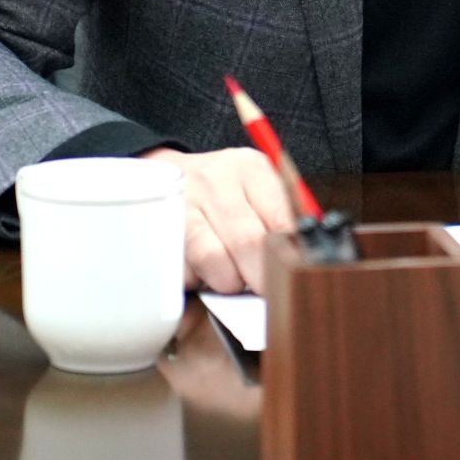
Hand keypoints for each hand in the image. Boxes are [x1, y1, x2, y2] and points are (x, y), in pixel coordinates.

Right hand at [141, 146, 293, 293]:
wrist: (173, 175)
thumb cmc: (225, 192)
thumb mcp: (258, 189)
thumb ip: (280, 220)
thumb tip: (299, 261)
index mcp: (250, 169)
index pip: (281, 220)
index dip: (288, 258)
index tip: (291, 278)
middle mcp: (216, 181)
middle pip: (249, 242)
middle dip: (260, 278)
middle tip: (263, 291)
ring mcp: (184, 204)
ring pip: (213, 259)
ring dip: (227, 281)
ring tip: (231, 278)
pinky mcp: (160, 230)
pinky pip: (184, 270)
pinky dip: (197, 281)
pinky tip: (202, 270)